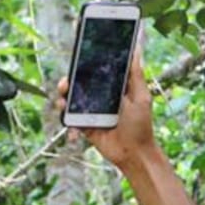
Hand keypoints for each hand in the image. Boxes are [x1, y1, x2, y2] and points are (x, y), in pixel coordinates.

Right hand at [57, 53, 158, 170]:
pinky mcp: (85, 125)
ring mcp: (92, 111)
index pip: (99, 72)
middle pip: (82, 83)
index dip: (88, 64)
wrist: (134, 154)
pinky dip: (64, 112)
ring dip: (64, 94)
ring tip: (63, 94)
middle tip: (68, 80)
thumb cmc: (141, 126)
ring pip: (73, 98)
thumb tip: (136, 50)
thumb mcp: (141, 97)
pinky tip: (64, 109)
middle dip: (71, 79)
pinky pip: (70, 116)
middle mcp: (102, 98)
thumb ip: (136, 75)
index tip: (80, 58)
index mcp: (115, 88)